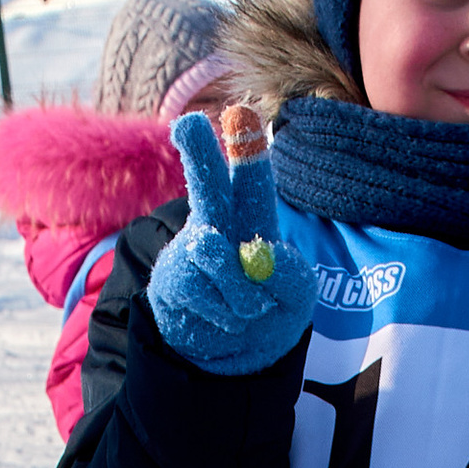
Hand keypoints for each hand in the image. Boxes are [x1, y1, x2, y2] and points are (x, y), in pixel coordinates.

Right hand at [145, 107, 318, 375]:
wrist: (235, 353)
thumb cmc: (271, 309)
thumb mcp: (298, 296)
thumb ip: (291, 277)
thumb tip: (259, 259)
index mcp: (252, 216)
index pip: (251, 180)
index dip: (246, 148)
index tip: (239, 113)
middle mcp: (217, 223)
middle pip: (207, 185)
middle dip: (200, 153)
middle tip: (189, 124)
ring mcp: (190, 250)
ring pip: (215, 256)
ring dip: (242, 293)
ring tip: (249, 309)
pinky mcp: (170, 280)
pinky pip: (203, 294)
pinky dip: (225, 316)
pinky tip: (223, 318)